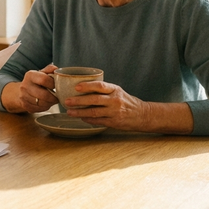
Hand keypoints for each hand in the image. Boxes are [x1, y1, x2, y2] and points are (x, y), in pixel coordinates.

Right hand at [1, 64, 57, 112]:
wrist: (22, 90)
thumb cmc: (36, 81)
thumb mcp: (42, 73)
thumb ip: (49, 69)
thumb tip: (56, 69)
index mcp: (30, 75)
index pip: (44, 80)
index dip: (53, 84)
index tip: (57, 86)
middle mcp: (24, 85)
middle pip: (44, 95)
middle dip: (54, 97)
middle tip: (57, 97)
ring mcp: (23, 96)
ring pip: (42, 103)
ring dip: (50, 103)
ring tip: (52, 100)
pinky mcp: (24, 105)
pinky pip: (39, 109)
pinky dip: (45, 107)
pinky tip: (45, 103)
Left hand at [65, 81, 192, 133]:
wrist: (142, 115)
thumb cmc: (126, 101)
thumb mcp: (117, 91)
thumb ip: (103, 90)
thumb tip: (82, 87)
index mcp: (115, 90)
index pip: (100, 86)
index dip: (87, 86)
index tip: (76, 87)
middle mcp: (115, 100)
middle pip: (94, 100)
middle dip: (79, 101)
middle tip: (67, 101)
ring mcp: (114, 112)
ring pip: (94, 112)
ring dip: (80, 112)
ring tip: (69, 112)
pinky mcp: (114, 122)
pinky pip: (98, 121)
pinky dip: (88, 119)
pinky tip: (81, 118)